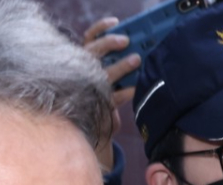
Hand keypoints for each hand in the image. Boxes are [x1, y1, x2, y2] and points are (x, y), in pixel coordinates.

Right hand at [83, 17, 140, 170]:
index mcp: (86, 60)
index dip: (100, 29)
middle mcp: (84, 72)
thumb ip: (116, 64)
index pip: (89, 39)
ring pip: (102, 73)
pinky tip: (136, 87)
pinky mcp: (100, 105)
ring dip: (120, 66)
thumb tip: (138, 54)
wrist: (98, 124)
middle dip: (108, 44)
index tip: (115, 23)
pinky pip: (114, 96)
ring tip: (136, 60)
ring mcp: (91, 89)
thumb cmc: (105, 93)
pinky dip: (127, 90)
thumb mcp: (106, 75)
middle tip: (126, 41)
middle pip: (92, 52)